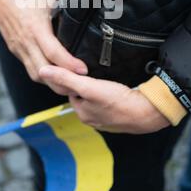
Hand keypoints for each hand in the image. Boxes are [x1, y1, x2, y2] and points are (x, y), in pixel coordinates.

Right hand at [0, 0, 87, 81]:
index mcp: (35, 27)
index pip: (53, 52)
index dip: (69, 64)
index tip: (84, 70)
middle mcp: (25, 41)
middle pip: (44, 72)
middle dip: (63, 82)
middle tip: (82, 84)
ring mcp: (19, 48)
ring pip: (36, 75)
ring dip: (53, 83)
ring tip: (72, 86)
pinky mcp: (16, 51)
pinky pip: (31, 69)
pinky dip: (45, 77)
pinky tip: (57, 77)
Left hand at [39, 66, 169, 133]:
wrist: (147, 113)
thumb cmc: (118, 100)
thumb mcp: (89, 87)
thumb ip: (66, 78)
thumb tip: (42, 71)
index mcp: (82, 113)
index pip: (71, 92)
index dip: (74, 79)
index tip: (80, 70)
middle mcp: (92, 119)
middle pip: (83, 96)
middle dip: (86, 86)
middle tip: (94, 74)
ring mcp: (106, 120)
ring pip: (96, 101)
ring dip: (99, 91)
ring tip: (106, 81)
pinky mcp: (119, 118)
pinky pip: (109, 105)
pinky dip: (110, 97)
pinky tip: (116, 90)